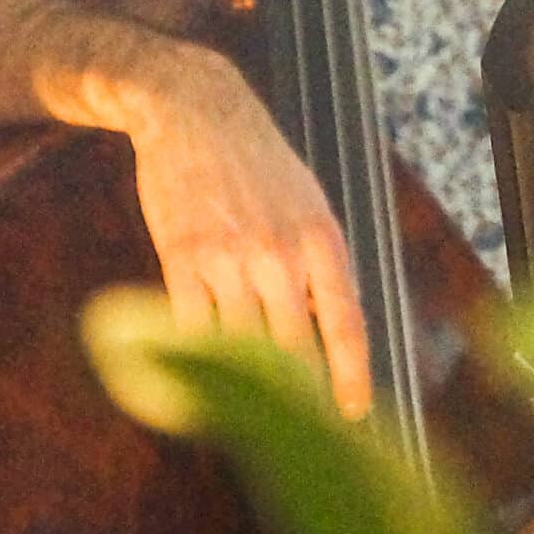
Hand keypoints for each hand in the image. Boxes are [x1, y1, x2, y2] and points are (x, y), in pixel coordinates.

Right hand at [119, 46, 373, 419]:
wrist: (195, 112)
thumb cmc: (257, 162)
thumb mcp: (307, 202)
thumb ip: (319, 263)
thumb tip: (325, 326)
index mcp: (322, 240)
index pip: (345, 324)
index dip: (350, 377)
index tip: (351, 414)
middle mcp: (280, 254)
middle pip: (291, 350)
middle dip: (293, 392)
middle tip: (289, 421)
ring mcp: (229, 259)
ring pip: (240, 345)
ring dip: (239, 380)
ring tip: (239, 403)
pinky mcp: (182, 260)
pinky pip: (193, 330)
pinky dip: (195, 359)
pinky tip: (195, 374)